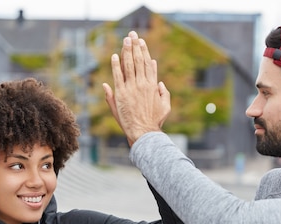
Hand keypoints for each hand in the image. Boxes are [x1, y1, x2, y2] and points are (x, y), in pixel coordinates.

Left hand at [103, 31, 170, 145]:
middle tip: (132, 34)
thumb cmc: (155, 122)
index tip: (141, 42)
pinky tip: (115, 56)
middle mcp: (143, 84)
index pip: (148, 64)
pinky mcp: (121, 94)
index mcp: (153, 85)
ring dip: (126, 51)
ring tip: (125, 40)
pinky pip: (118, 76)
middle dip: (135, 46)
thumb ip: (164, 93)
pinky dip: (116, 65)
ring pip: (128, 65)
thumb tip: (160, 82)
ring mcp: (132, 88)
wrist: (144, 132)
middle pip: (138, 60)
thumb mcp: (165, 107)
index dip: (144, 51)